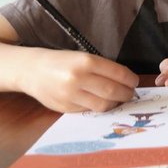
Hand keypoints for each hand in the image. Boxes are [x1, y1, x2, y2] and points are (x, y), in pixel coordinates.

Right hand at [18, 49, 138, 112]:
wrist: (32, 70)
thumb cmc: (62, 61)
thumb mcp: (82, 57)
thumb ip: (102, 68)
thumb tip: (125, 80)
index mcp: (85, 62)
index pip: (117, 73)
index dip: (130, 79)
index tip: (135, 82)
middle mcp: (77, 79)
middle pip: (112, 91)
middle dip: (126, 94)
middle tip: (131, 94)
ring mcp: (70, 95)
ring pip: (102, 105)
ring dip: (115, 104)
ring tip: (118, 100)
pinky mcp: (64, 108)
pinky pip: (89, 110)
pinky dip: (99, 107)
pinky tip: (102, 103)